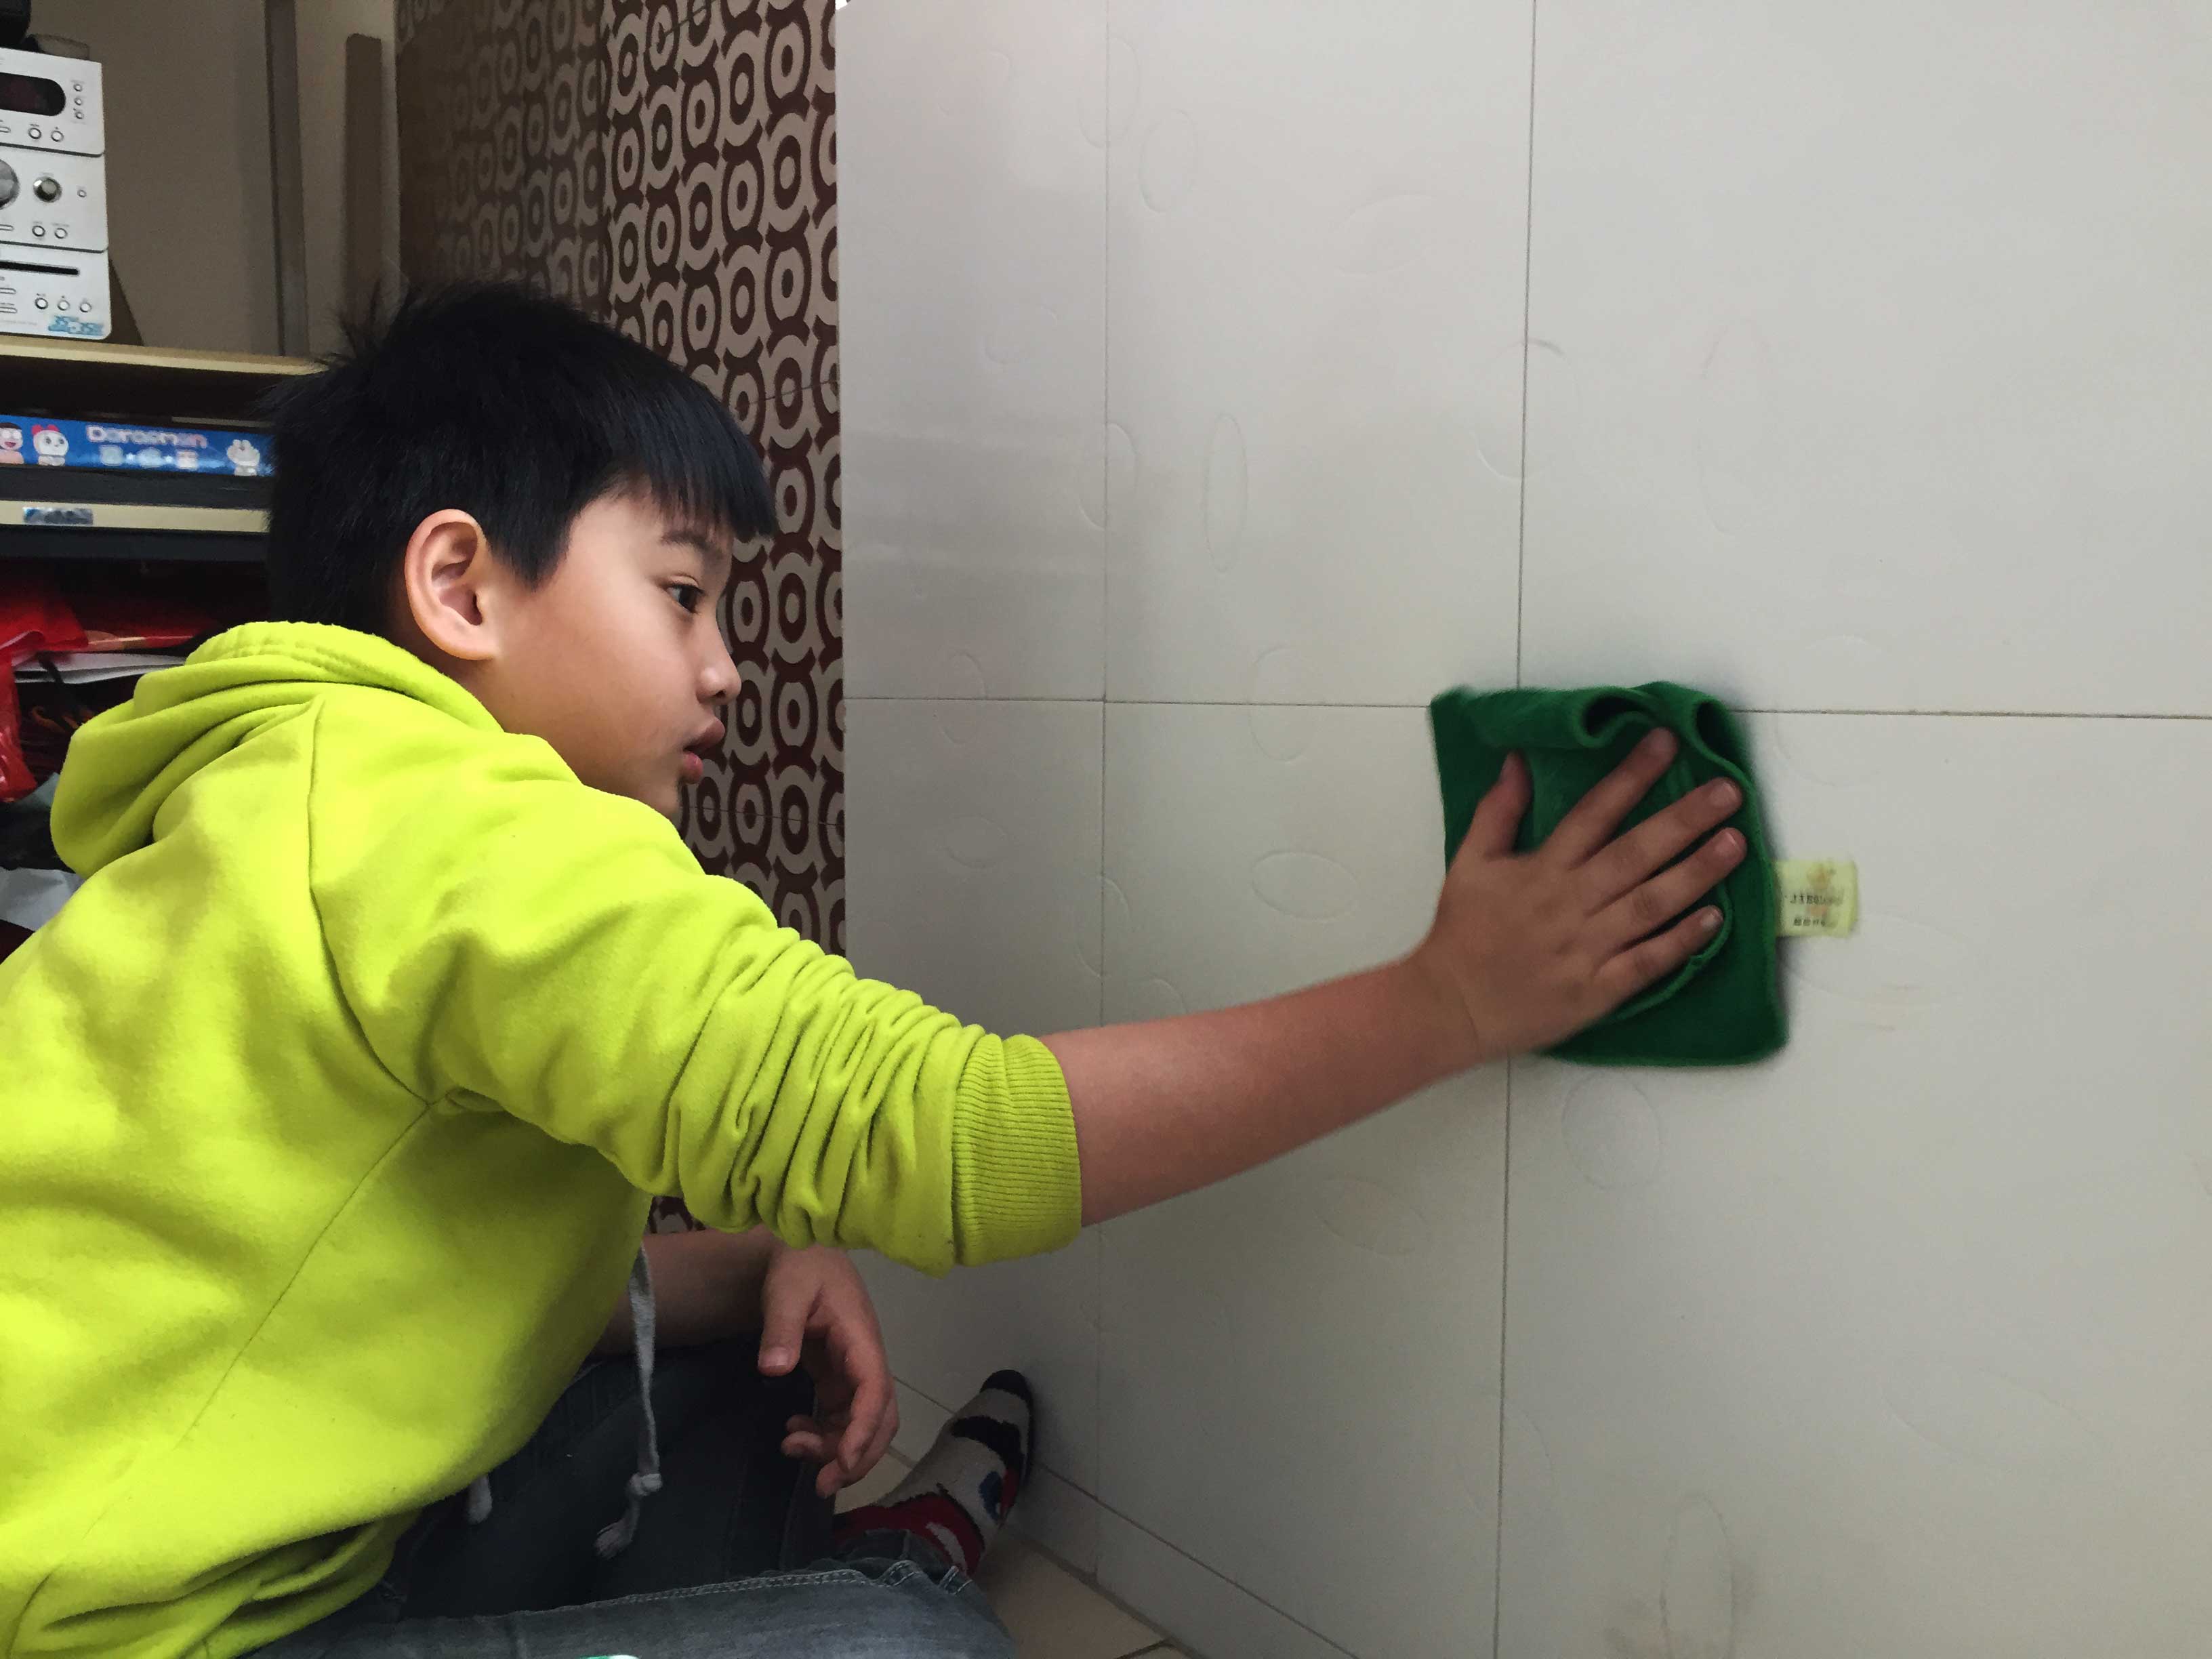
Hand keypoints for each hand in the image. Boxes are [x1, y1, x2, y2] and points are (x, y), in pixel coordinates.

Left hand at [757, 1242, 898, 1497]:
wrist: (801, 1250)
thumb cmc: (799, 1266)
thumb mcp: (787, 1292)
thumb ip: (781, 1329)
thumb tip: (774, 1370)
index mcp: (861, 1340)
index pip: (875, 1392)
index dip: (863, 1431)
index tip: (841, 1463)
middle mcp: (865, 1360)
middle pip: (881, 1418)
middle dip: (858, 1456)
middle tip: (822, 1485)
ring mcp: (853, 1370)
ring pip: (861, 1423)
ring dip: (835, 1447)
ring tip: (791, 1445)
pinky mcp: (838, 1376)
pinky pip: (842, 1416)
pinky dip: (823, 1433)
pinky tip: (793, 1430)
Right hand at [1412, 729, 1746, 1064]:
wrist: (1452, 1006)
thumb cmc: (1464, 931)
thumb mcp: (1470, 862)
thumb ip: (1497, 811)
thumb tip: (1519, 759)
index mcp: (1542, 869)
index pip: (1593, 812)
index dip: (1631, 775)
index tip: (1667, 741)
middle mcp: (1569, 903)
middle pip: (1634, 854)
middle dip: (1683, 820)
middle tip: (1728, 791)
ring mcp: (1586, 949)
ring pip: (1650, 905)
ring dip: (1695, 874)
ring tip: (1736, 844)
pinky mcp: (1598, 991)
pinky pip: (1647, 963)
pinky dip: (1681, 942)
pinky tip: (1716, 919)